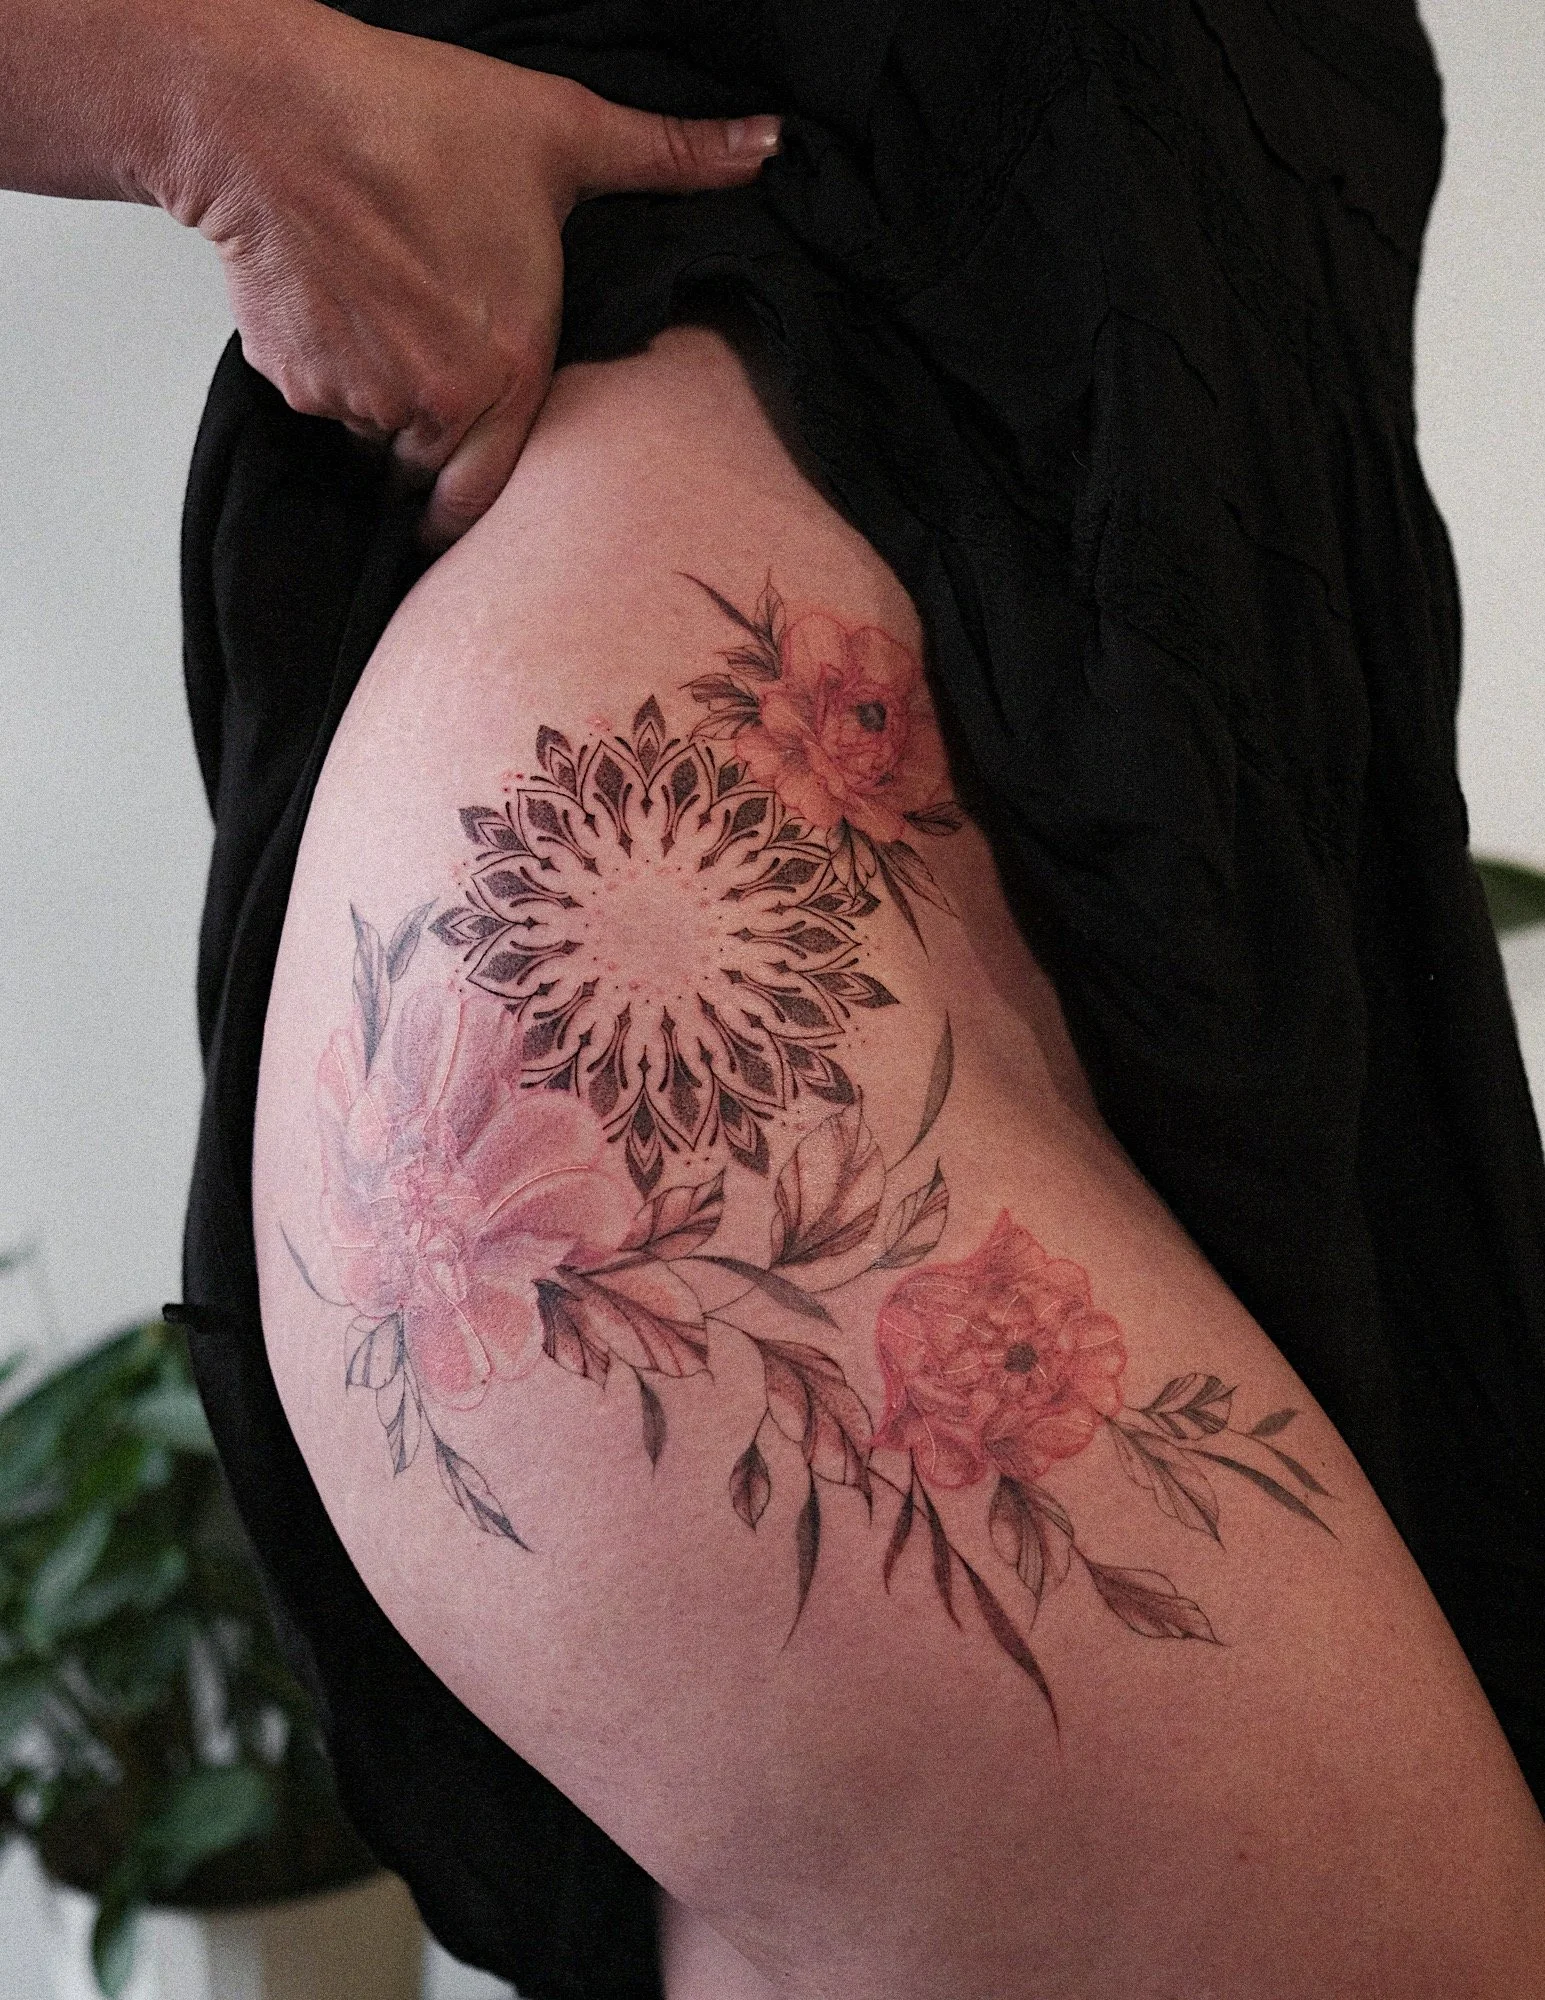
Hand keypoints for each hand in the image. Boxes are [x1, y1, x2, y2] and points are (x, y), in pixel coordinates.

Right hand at [173, 0, 779, 547]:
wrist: (268, 114)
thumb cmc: (409, 120)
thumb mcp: (558, 131)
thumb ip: (668, 156)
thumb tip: (766, 144)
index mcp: (509, 369)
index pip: (501, 491)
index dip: (487, 504)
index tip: (479, 505)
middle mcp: (438, 405)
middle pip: (435, 470)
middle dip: (435, 450)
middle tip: (433, 394)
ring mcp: (361, 401)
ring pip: (378, 434)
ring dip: (385, 402)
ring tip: (386, 317)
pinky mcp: (296, 383)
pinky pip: (323, 401)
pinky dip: (330, 369)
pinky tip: (339, 302)